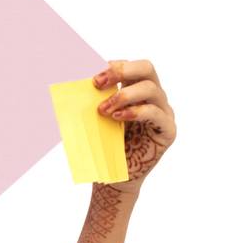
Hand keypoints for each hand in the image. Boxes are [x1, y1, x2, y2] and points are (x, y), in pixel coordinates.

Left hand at [95, 59, 175, 191]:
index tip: (94, 78)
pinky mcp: (167, 131)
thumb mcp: (95, 119)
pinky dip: (135, 111)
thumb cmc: (104, 145)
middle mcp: (154, 98)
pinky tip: (117, 117)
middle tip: (97, 83)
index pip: (133, 66)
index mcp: (138, 91)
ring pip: (151, 89)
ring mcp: (163, 113)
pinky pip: (155, 113)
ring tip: (103, 110)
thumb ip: (93, 100)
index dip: (116, 66)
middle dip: (121, 71)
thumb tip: (74, 84)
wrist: (113, 176)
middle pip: (147, 69)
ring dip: (123, 95)